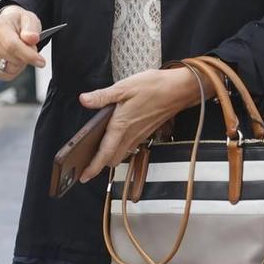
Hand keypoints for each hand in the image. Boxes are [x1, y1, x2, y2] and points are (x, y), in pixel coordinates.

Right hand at [0, 5, 44, 80]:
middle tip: (28, 48)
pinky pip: (4, 75)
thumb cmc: (18, 23)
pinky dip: (13, 71)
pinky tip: (14, 60)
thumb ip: (31, 28)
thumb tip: (32, 38)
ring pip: (9, 69)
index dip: (28, 55)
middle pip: (13, 59)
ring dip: (20, 65)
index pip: (12, 46)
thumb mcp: (29, 19)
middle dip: (27, 58)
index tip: (41, 62)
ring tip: (20, 53)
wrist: (6, 25)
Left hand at [78, 68, 205, 178]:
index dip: (93, 167)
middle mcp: (131, 135)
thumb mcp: (124, 87)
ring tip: (96, 151)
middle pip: (113, 159)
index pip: (105, 153)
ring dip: (110, 156)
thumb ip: (102, 96)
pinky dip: (120, 147)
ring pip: (122, 154)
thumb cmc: (154, 87)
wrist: (179, 89)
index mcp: (121, 125)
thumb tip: (84, 99)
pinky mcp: (145, 132)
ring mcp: (139, 135)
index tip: (83, 177)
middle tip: (85, 162)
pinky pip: (130, 146)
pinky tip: (114, 137)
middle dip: (100, 164)